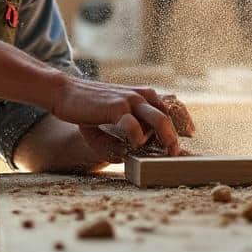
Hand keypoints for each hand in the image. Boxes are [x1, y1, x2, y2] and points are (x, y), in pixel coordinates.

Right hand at [50, 77, 181, 156]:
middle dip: (175, 137)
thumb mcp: (107, 122)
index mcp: (142, 97)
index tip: (186, 137)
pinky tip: (134, 145)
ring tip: (167, 153)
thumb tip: (126, 157)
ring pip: (159, 120)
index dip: (179, 125)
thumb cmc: (87, 110)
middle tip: (176, 154)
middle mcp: (141, 96)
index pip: (168, 110)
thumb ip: (118, 139)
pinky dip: (137, 138)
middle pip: (168, 117)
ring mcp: (130, 100)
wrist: (65, 94)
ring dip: (166, 139)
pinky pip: (134, 126)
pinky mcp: (117, 107)